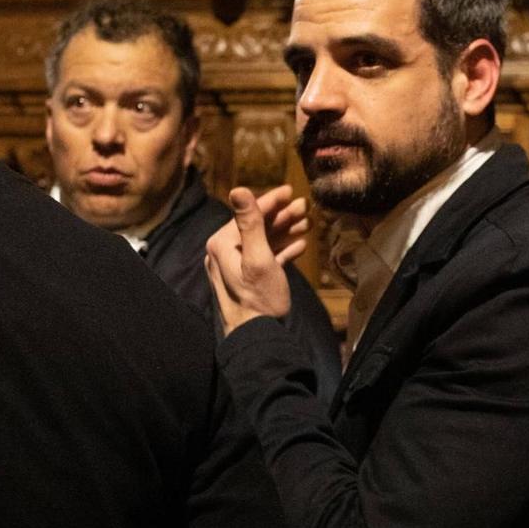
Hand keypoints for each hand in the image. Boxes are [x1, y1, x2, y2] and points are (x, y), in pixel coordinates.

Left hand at [204, 185, 310, 333]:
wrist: (256, 337)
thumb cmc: (259, 298)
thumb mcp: (258, 257)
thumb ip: (250, 223)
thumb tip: (238, 189)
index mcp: (222, 244)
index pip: (248, 214)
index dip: (271, 201)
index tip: (290, 190)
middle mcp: (224, 253)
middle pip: (256, 226)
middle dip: (282, 216)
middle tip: (304, 206)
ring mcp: (235, 267)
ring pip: (263, 241)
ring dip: (285, 231)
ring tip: (306, 223)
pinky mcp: (247, 280)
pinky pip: (265, 259)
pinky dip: (281, 250)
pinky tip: (299, 245)